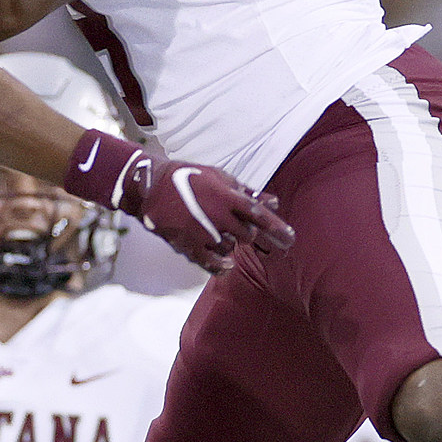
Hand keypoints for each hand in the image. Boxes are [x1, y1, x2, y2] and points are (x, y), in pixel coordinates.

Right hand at [62, 130, 294, 272]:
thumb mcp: (219, 177)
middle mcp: (217, 215)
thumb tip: (273, 201)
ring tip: (221, 233)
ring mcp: (202, 231)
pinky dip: (220, 265)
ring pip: (229, 247)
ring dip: (231, 244)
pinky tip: (226, 264)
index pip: (259, 214)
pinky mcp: (187, 244)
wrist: (150, 186)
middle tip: (263, 241)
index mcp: (226, 196)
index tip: (291, 239)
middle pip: (247, 234)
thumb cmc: (188, 177)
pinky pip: (210, 262)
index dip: (277, 228)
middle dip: (255, 237)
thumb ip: (246, 192)